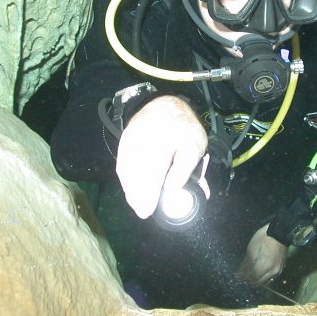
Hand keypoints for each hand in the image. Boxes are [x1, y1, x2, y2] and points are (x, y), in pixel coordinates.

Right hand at [116, 95, 206, 218]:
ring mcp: (131, 139)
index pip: (153, 170)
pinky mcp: (124, 141)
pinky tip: (131, 190)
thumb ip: (184, 169)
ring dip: (131, 189)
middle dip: (138, 195)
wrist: (165, 104)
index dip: (149, 193)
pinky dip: (126, 178)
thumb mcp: (194, 146)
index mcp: (164, 140)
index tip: (147, 210)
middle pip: (137, 173)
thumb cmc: (183, 128)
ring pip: (127, 169)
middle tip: (142, 212)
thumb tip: (173, 192)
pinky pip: (122, 163)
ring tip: (137, 205)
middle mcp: (143, 139)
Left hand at [235, 224, 286, 286]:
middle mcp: (272, 272)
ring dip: (255, 281)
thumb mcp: (252, 249)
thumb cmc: (263, 238)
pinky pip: (269, 278)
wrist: (280, 233)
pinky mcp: (280, 269)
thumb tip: (239, 274)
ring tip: (248, 276)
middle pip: (258, 282)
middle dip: (248, 281)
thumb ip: (246, 264)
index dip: (243, 278)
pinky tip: (257, 273)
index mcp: (264, 266)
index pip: (251, 278)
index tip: (236, 276)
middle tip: (241, 277)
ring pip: (264, 282)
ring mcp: (277, 271)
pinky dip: (262, 278)